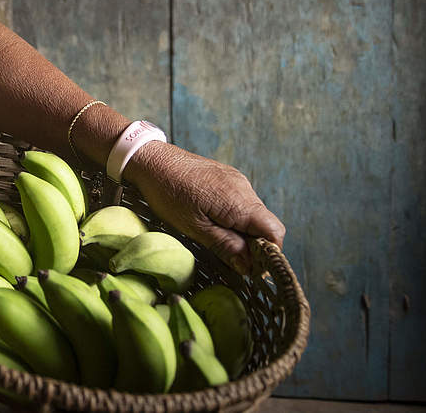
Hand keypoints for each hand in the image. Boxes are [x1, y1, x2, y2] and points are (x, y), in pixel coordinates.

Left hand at [123, 141, 284, 275]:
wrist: (150, 158)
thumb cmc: (168, 193)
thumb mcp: (194, 227)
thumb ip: (225, 246)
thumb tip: (250, 267)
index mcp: (240, 202)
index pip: (275, 232)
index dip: (268, 254)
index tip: (250, 267)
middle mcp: (244, 188)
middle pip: (266, 224)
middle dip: (254, 244)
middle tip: (229, 255)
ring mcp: (237, 180)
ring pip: (254, 213)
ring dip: (242, 230)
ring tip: (215, 235)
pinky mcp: (227, 176)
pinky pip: (242, 201)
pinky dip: (234, 216)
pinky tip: (212, 219)